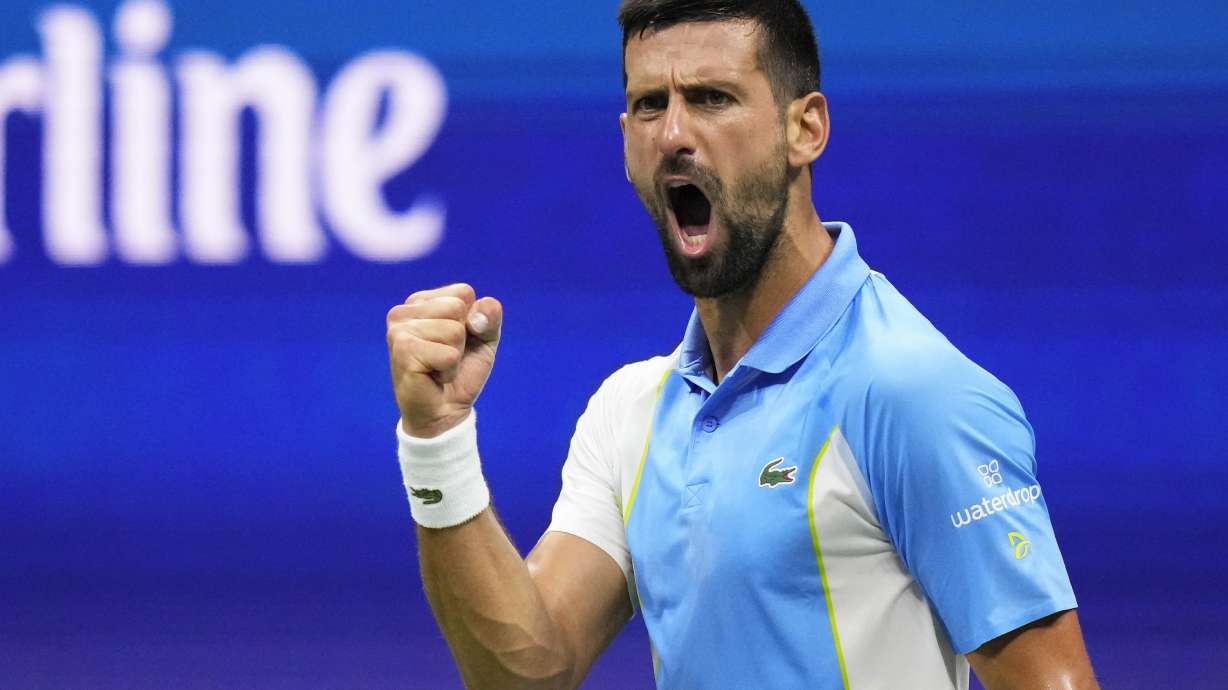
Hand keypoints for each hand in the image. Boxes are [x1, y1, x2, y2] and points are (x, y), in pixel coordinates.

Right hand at [386, 283, 502, 437]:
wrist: (443, 412)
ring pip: (454, 331)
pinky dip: (450, 371)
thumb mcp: (484, 339)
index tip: (457, 341)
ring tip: (438, 367)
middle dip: (463, 338)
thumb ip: (489, 317)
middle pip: (458, 308)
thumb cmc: (461, 371)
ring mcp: (399, 330)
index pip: (464, 292)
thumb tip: (476, 316)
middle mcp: (404, 310)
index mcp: (421, 300)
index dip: (473, 320)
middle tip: (446, 357)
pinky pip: (449, 354)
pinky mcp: (403, 351)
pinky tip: (433, 377)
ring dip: (455, 356)